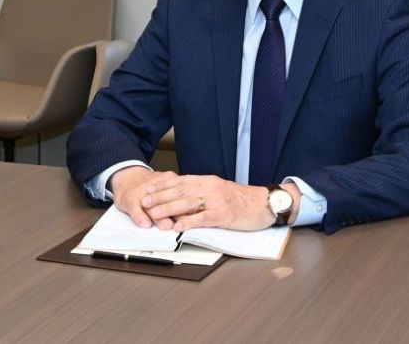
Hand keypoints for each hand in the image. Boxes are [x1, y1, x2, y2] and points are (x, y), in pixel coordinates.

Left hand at [116, 171, 296, 231]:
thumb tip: (183, 198)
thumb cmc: (242, 200)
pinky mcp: (224, 214)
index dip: (163, 185)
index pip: (181, 181)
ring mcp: (217, 201)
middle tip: (145, 201)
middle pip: (180, 190)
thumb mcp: (220, 191)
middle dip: (160, 196)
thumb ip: (203, 193)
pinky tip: (178, 226)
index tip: (148, 189)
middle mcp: (210, 188)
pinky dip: (189, 222)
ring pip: (188, 203)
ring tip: (155, 214)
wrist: (264, 203)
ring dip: (169, 208)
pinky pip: (203, 218)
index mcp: (208, 182)